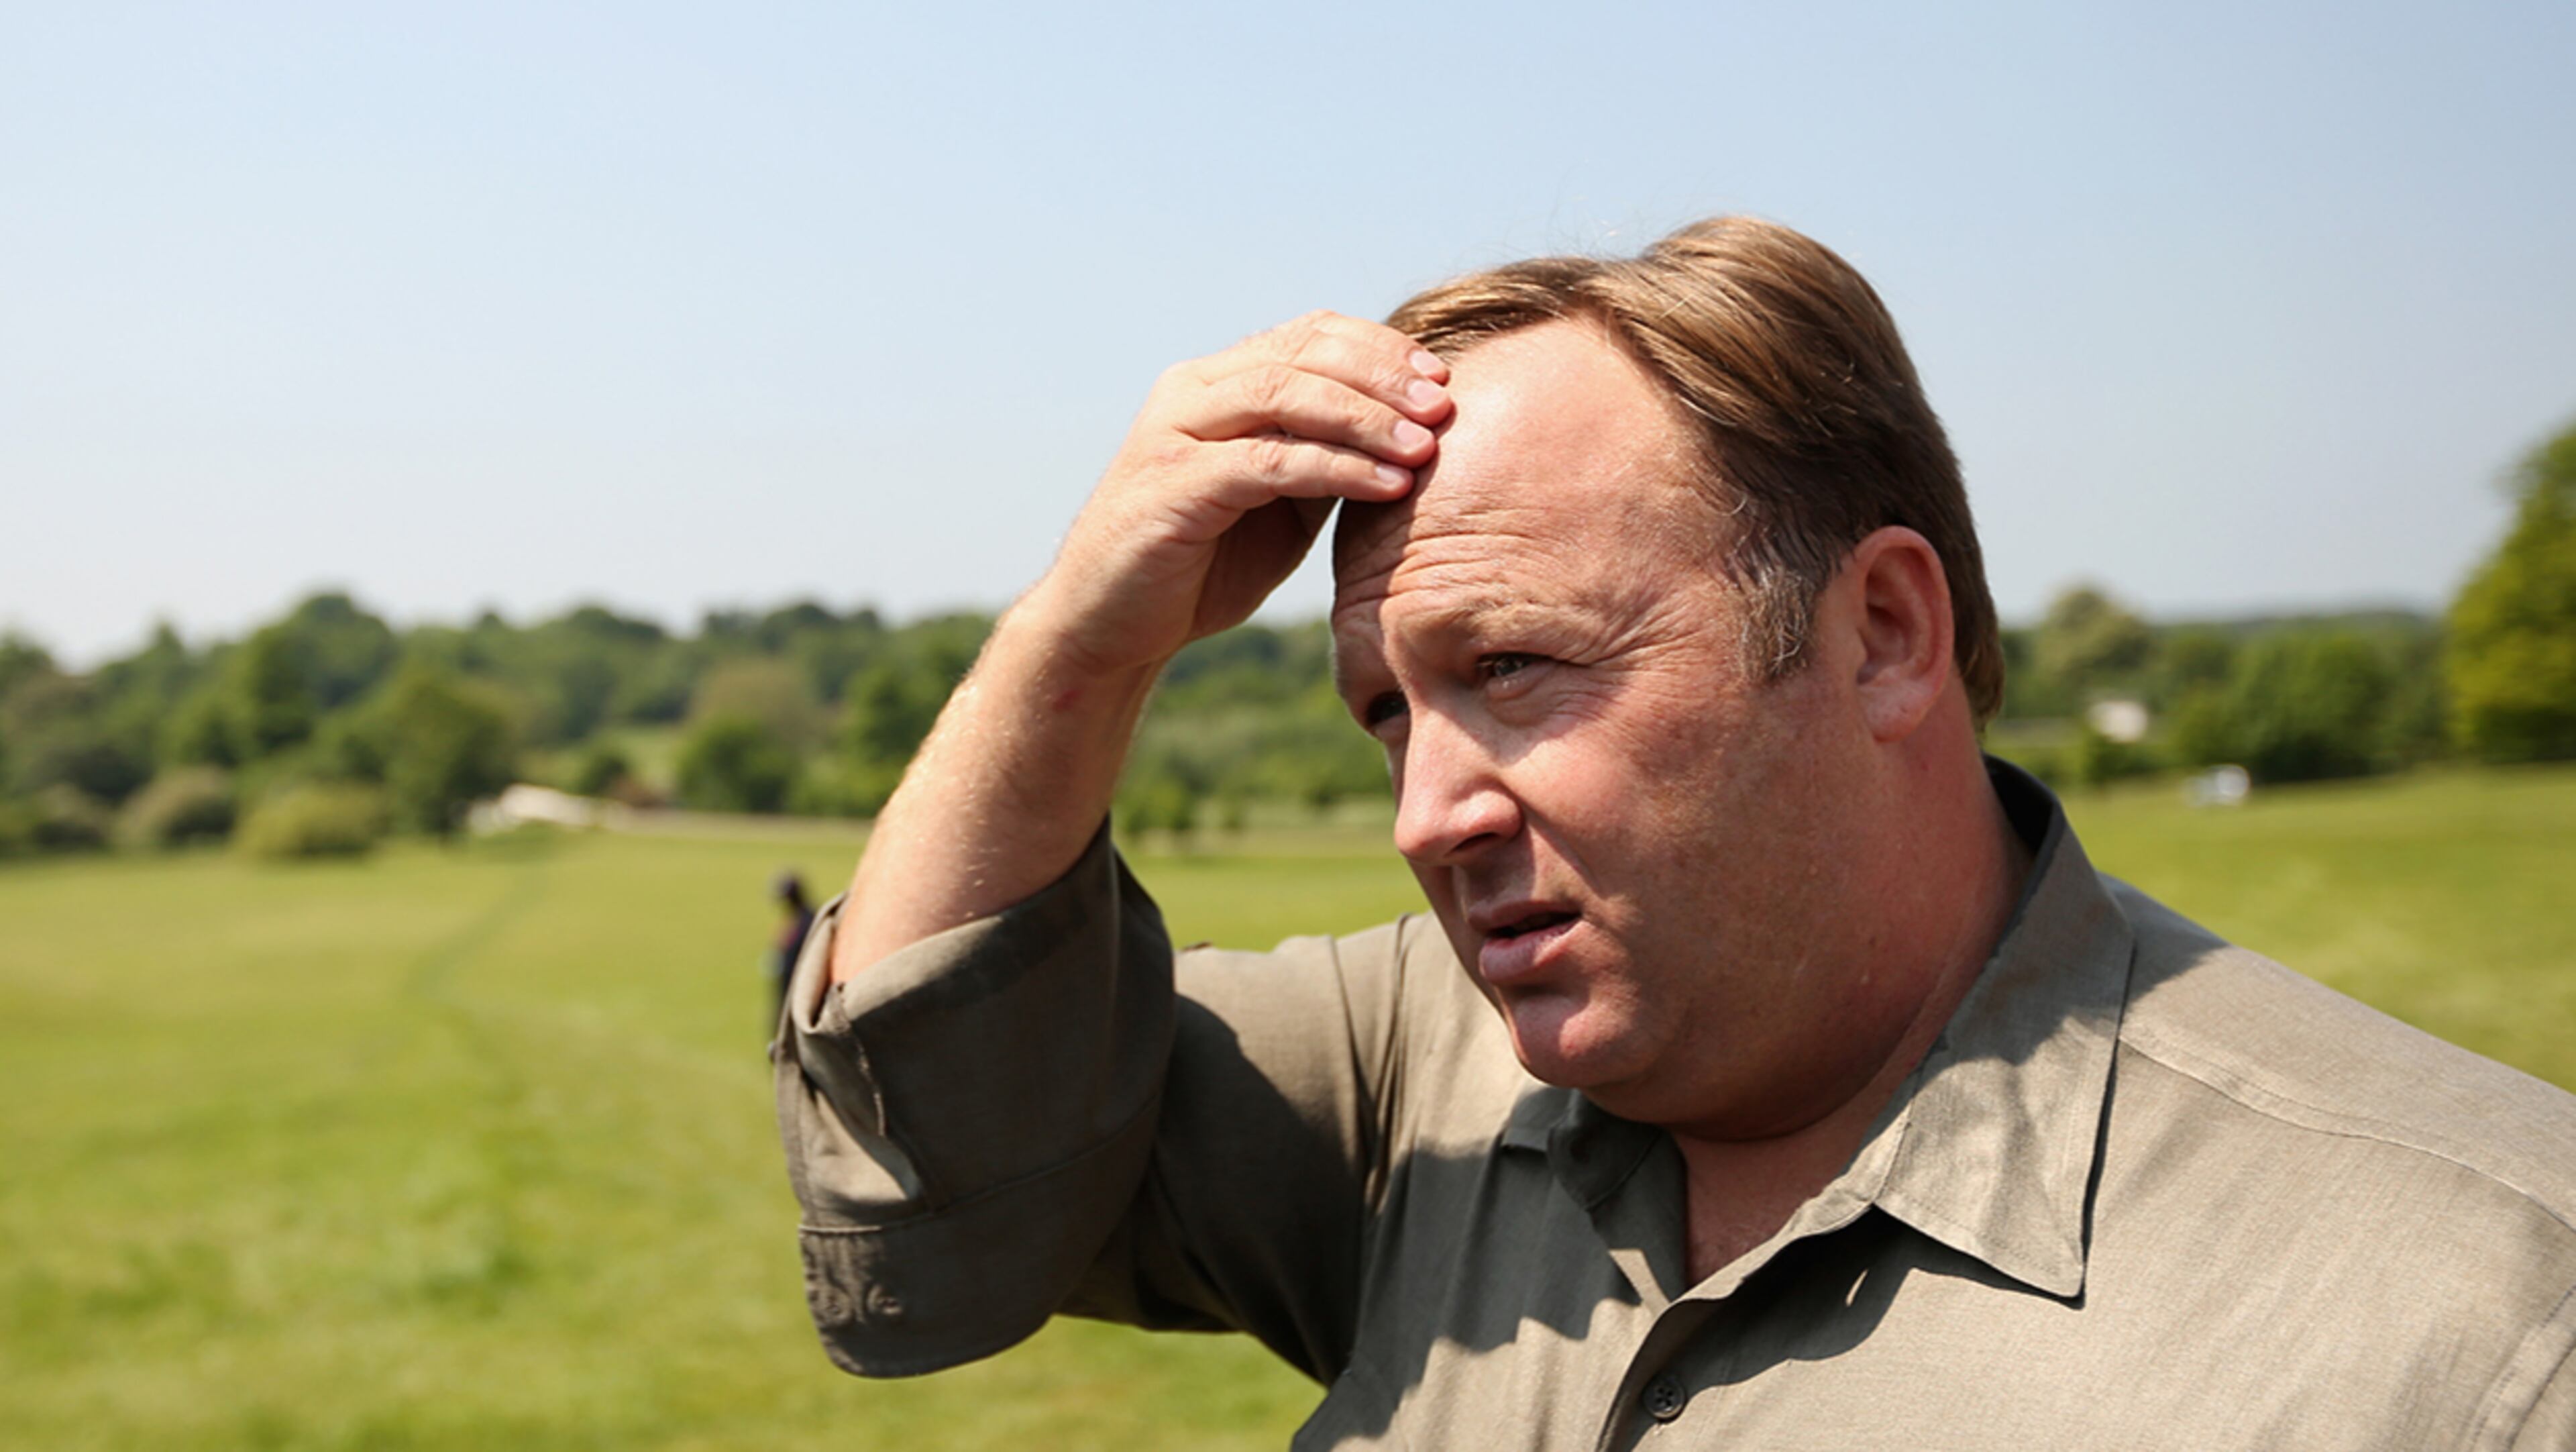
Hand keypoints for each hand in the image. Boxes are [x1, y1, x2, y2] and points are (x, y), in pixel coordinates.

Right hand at [1025, 311, 1451, 676]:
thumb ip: (1321, 458)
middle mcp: (1190, 392)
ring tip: (1426, 444)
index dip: (1379, 348)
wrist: (1109, 625)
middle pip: (1302, 353)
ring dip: (1365, 417)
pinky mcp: (1173, 485)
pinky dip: (1335, 468)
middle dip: (1382, 376)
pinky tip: (1388, 485)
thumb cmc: (1200, 564)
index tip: (1441, 377)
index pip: (1308, 334)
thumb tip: (1411, 435)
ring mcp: (1175, 434)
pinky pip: (1269, 463)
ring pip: (1284, 395)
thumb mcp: (1276, 500)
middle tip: (1444, 406)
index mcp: (1215, 383)